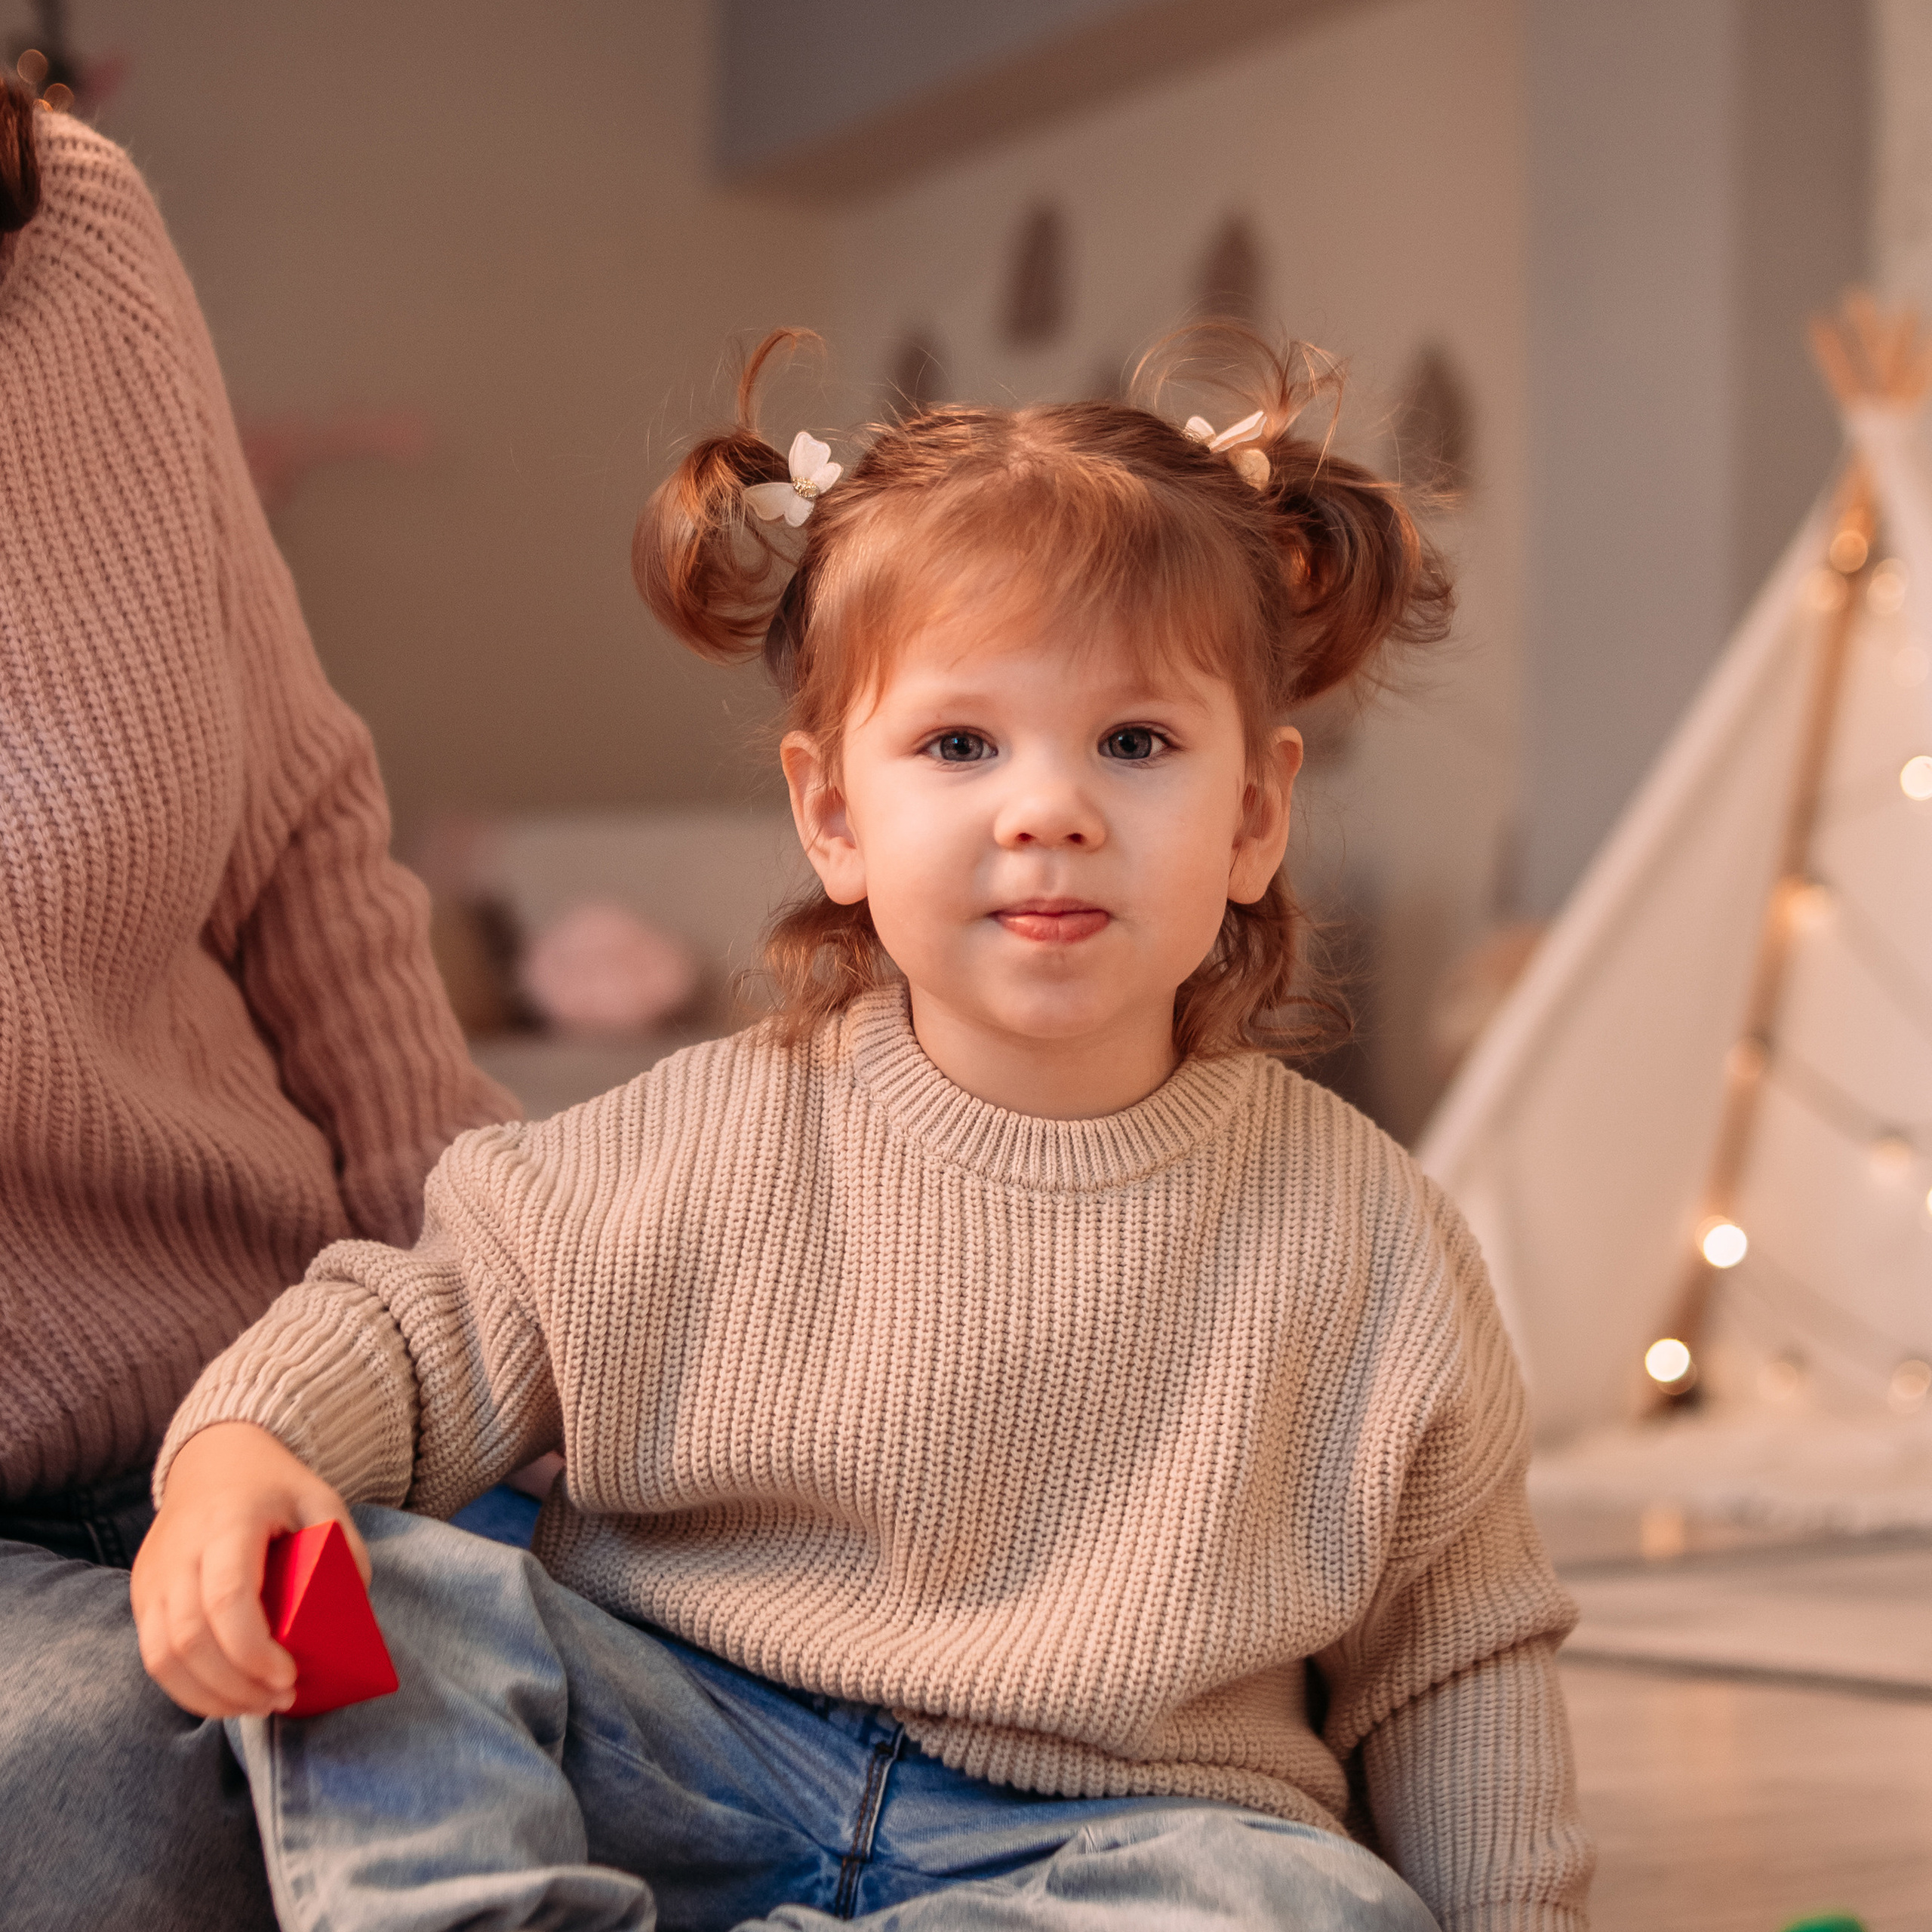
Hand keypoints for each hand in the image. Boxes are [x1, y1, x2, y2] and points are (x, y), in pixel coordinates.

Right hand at [131, 1422, 369, 1718]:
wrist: (214, 1458)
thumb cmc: (274, 1485)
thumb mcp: (321, 1499)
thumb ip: (344, 1549)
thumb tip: (355, 1613)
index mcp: (228, 1523)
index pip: (227, 1599)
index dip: (253, 1651)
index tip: (289, 1675)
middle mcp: (180, 1552)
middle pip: (190, 1640)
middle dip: (236, 1685)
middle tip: (281, 1699)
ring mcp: (153, 1575)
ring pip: (162, 1658)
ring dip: (210, 1696)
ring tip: (257, 1705)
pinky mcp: (141, 1595)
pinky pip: (153, 1657)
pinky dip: (188, 1688)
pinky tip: (227, 1696)